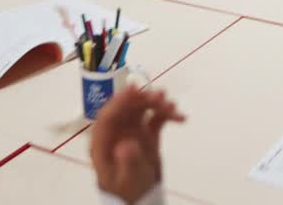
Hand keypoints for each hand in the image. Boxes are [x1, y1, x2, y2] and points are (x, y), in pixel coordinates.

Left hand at [90, 87, 185, 203]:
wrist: (139, 198)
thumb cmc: (127, 190)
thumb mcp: (127, 179)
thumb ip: (127, 161)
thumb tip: (126, 143)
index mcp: (103, 141)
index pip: (107, 117)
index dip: (119, 102)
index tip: (133, 89)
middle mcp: (116, 131)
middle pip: (126, 108)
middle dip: (143, 99)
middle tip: (160, 96)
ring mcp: (131, 129)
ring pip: (142, 110)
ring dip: (156, 104)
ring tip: (172, 106)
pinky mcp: (146, 132)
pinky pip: (155, 118)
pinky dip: (167, 115)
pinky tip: (179, 117)